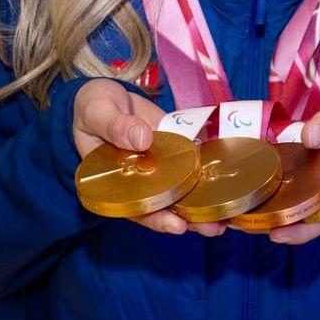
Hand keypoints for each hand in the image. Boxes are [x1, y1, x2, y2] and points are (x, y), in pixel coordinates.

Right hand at [72, 79, 224, 238]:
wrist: (104, 93)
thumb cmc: (91, 107)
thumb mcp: (97, 113)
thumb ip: (115, 126)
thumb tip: (142, 138)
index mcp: (114, 183)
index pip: (135, 208)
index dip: (155, 219)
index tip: (176, 226)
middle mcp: (139, 181)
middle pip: (163, 205)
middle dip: (188, 218)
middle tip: (213, 227)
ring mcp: (159, 168)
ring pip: (180, 190)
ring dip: (201, 204)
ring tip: (226, 216)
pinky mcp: (174, 150)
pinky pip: (190, 165)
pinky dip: (206, 174)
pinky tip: (227, 182)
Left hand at [249, 90, 319, 245]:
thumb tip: (309, 136)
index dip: (303, 231)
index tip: (276, 235)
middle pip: (301, 213)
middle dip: (271, 221)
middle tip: (239, 223)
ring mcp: (316, 172)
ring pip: (289, 194)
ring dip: (263, 201)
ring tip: (232, 207)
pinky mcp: (305, 154)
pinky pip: (285, 169)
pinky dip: (266, 174)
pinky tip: (243, 174)